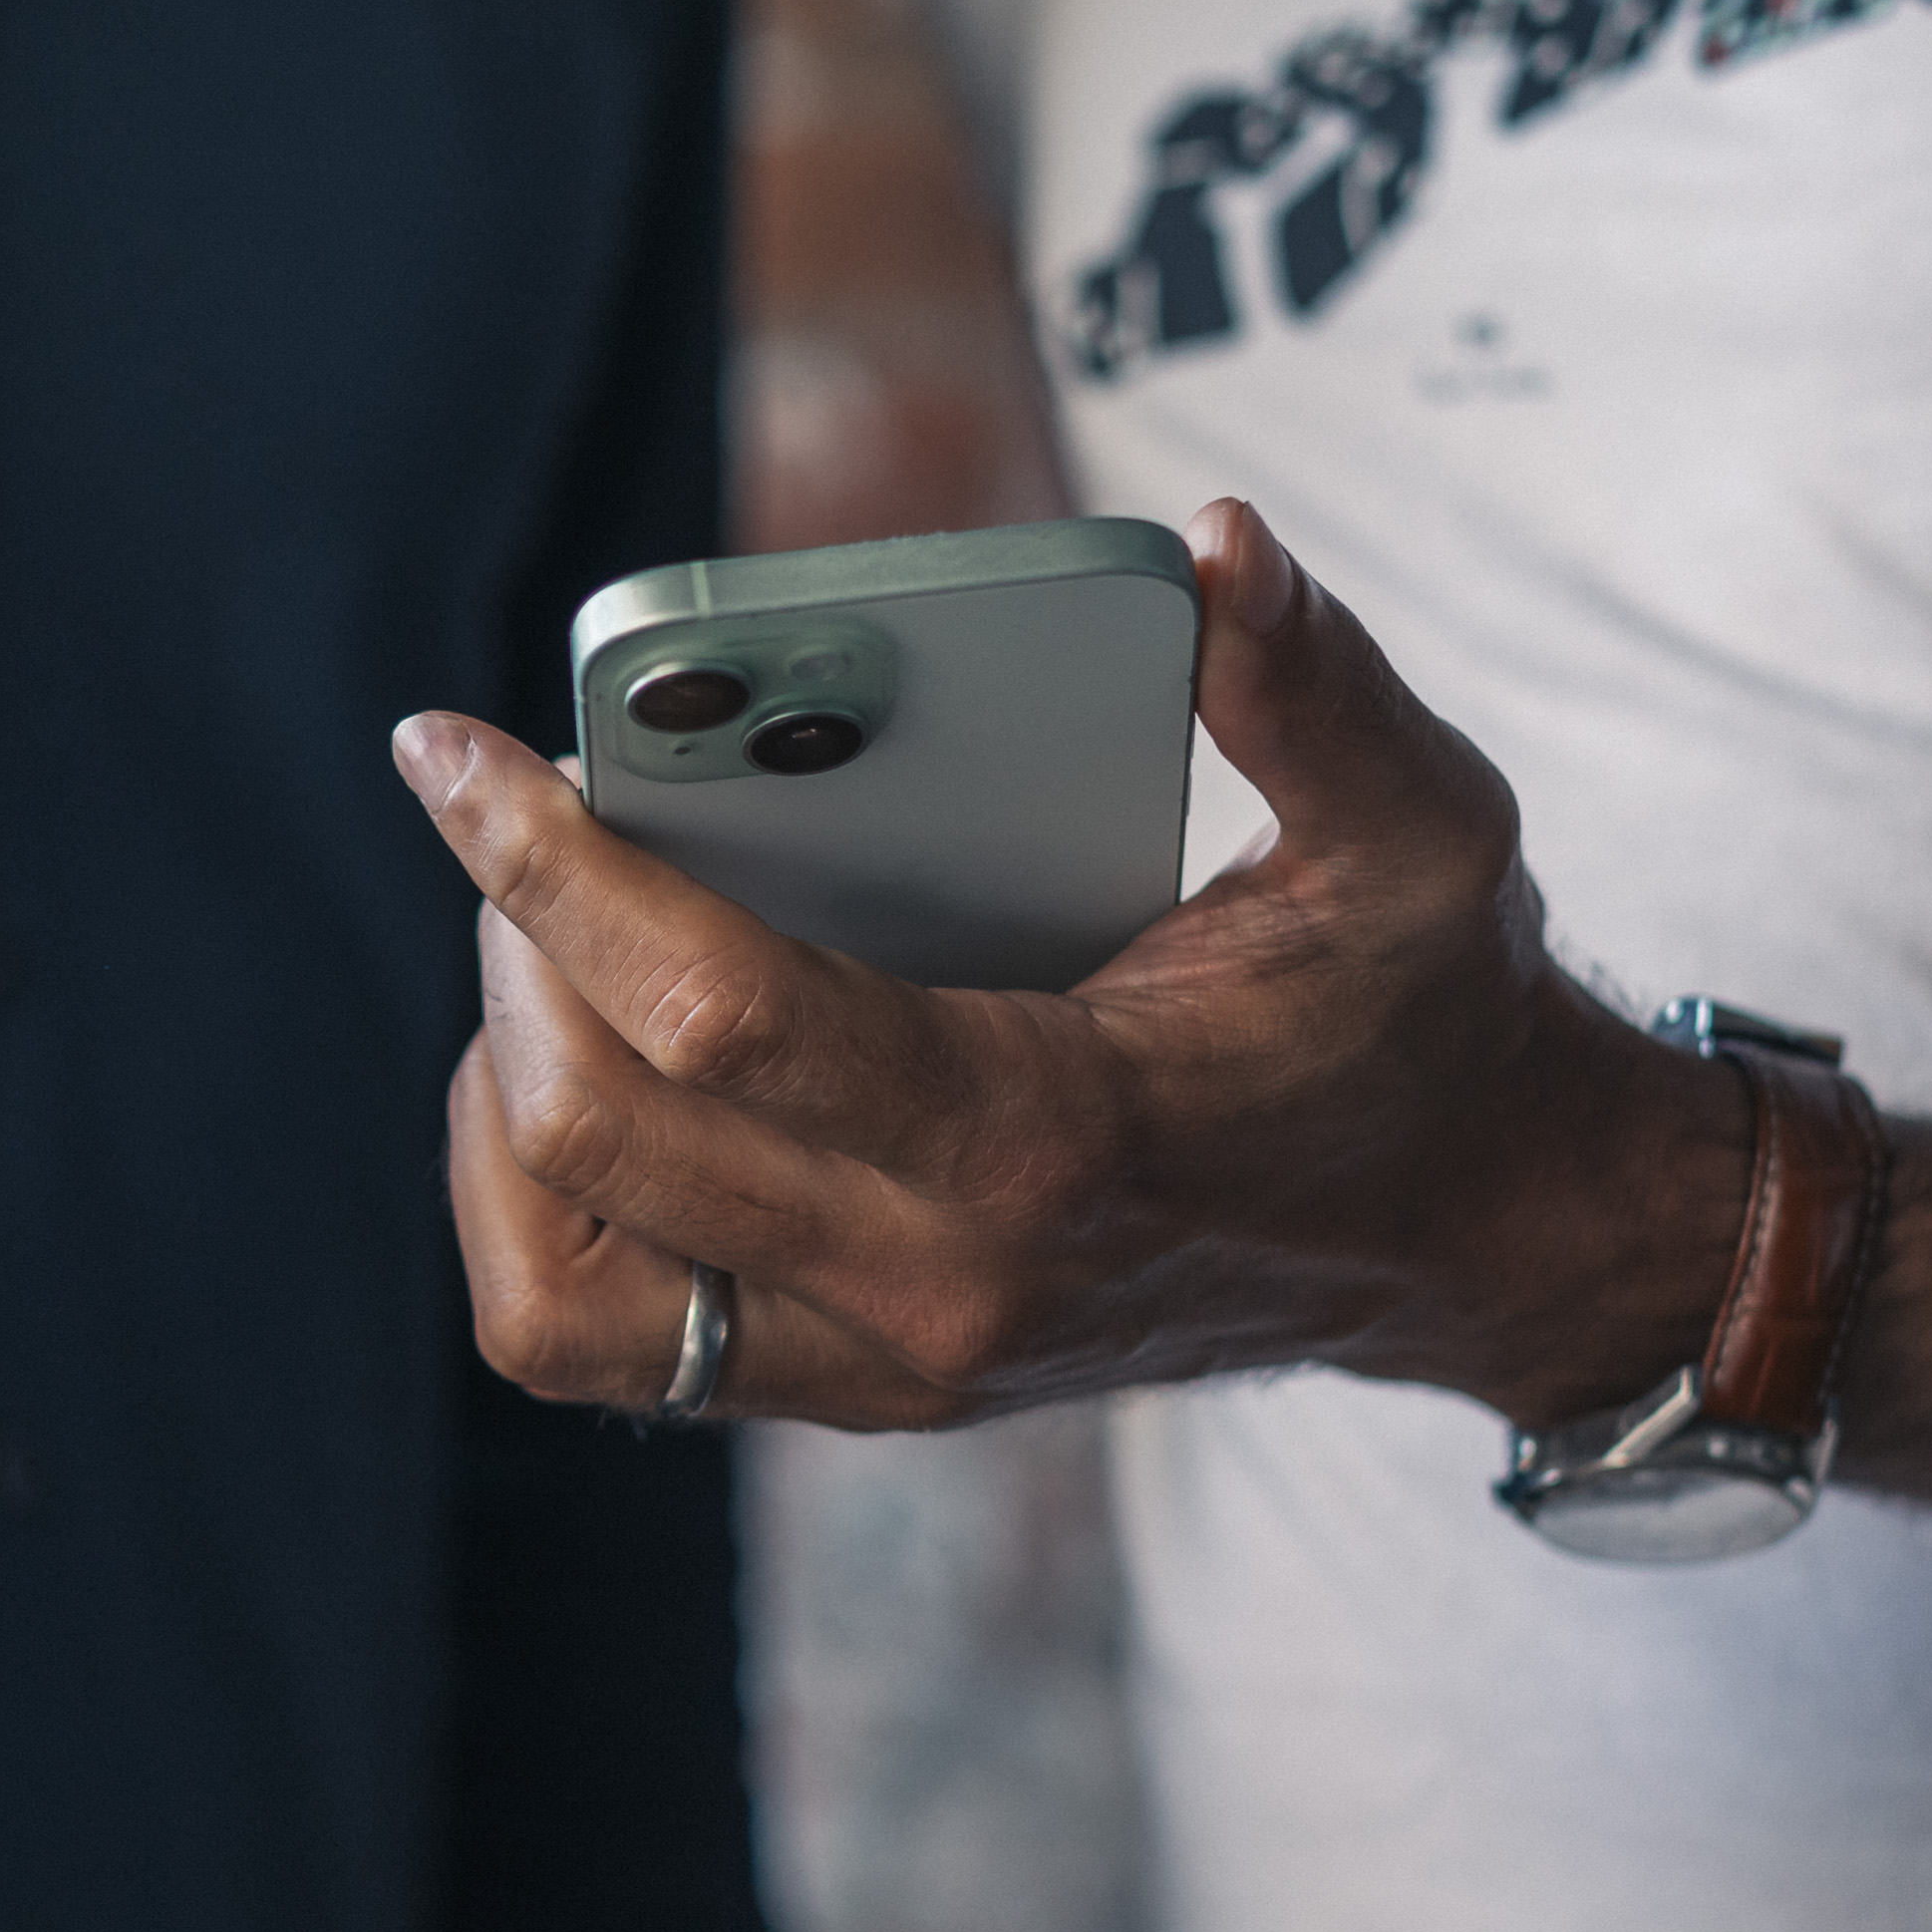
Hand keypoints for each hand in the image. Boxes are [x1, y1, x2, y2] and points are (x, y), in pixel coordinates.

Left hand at [398, 499, 1745, 1432]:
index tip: (449, 748)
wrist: (1482, 1239)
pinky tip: (591, 1058)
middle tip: (518, 824)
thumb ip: (1316, 683)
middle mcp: (939, 1283)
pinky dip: (544, 1199)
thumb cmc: (1428, 1016)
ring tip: (540, 955)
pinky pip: (610, 1331)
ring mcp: (888, 1362)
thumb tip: (1219, 543)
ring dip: (497, 1106)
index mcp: (1050, 1139)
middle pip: (594, 1138)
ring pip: (557, 1290)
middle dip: (509, 950)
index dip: (552, 873)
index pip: (719, 1016)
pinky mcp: (858, 1388)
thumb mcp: (1419, 827)